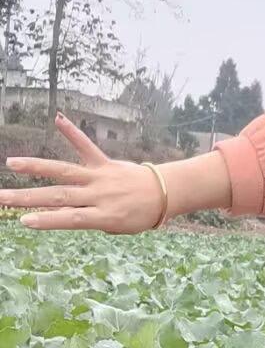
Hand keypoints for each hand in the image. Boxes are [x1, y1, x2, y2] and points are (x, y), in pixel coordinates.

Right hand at [3, 114, 165, 232]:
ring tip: (12, 162)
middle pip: (58, 196)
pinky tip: (58, 119)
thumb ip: (89, 219)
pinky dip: (72, 132)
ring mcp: (100, 177)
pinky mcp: (104, 162)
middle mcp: (98, 195)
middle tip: (2, 198)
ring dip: (36, 166)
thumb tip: (61, 212)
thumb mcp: (115, 227)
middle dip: (28, 198)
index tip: (23, 221)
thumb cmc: (138, 216)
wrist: (164, 194)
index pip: (69, 219)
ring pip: (64, 171)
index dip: (47, 220)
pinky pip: (86, 146)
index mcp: (102, 216)